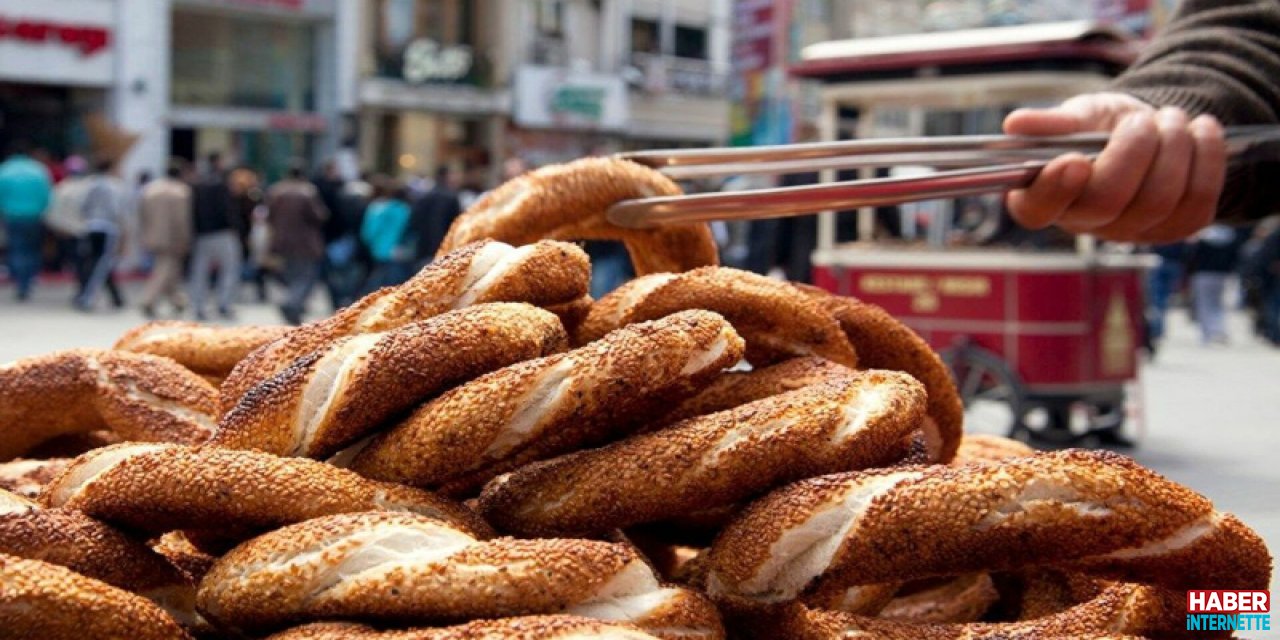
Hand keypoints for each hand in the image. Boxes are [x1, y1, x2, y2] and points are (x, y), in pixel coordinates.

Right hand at [1002, 92, 1226, 242]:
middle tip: (1143, 118)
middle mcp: (1083, 223)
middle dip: (1133, 149)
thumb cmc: (1103, 126)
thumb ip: (1053, 123)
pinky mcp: (1174, 230)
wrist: (1152, 131)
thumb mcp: (1078, 115)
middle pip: (1106, 200)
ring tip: (1171, 118)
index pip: (1037, 209)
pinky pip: (1198, 201)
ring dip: (1174, 146)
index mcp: (1044, 195)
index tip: (1074, 159)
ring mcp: (1128, 232)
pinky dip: (1207, 157)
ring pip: (1158, 199)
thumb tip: (1015, 123)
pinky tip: (1202, 131)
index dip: (1054, 190)